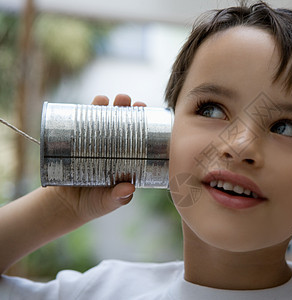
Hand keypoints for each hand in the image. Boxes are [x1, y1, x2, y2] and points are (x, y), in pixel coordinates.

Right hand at [48, 94, 145, 221]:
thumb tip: (129, 188)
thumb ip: (119, 198)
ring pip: (102, 118)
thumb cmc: (94, 203)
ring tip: (108, 99)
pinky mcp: (75, 141)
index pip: (138, 136)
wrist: (65, 205)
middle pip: (121, 122)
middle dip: (126, 108)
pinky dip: (85, 111)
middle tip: (128, 101)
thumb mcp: (108, 202)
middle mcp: (112, 146)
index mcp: (126, 157)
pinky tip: (94, 102)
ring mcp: (94, 141)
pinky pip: (80, 123)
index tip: (146, 111)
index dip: (143, 122)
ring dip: (106, 105)